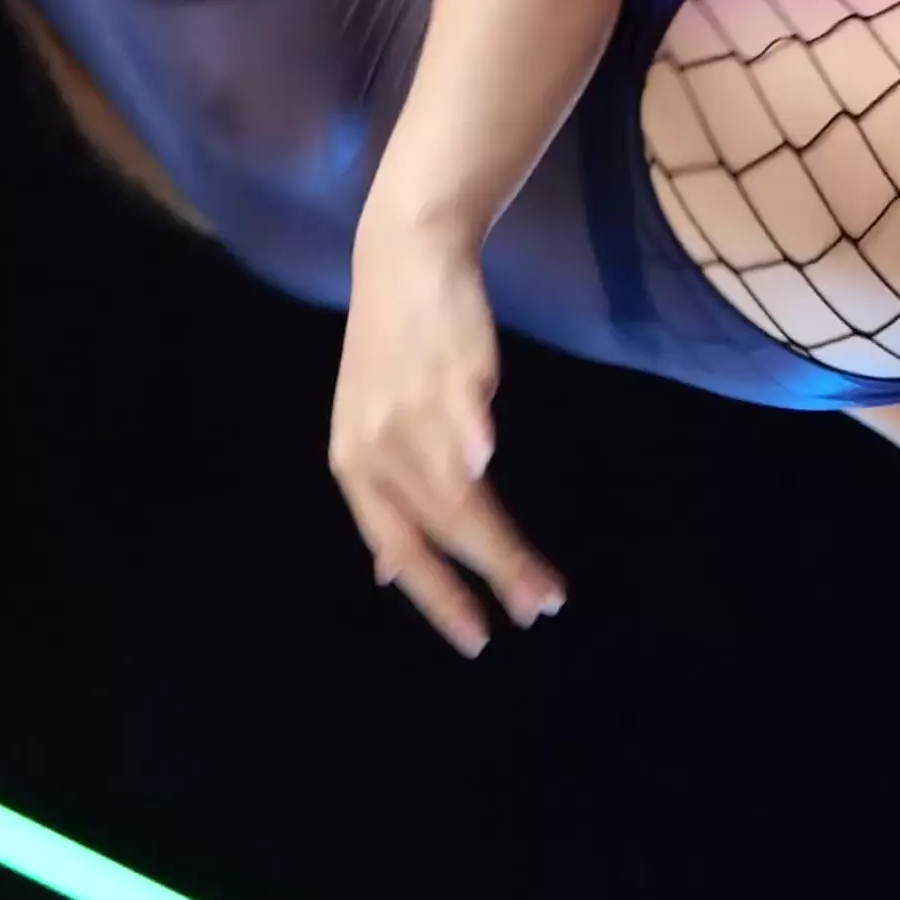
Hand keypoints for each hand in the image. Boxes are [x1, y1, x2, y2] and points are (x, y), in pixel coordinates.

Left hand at [333, 231, 561, 656]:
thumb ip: (388, 501)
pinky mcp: (445, 366)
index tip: (477, 640)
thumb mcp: (372, 436)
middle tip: (537, 611)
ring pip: (457, 488)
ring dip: (500, 541)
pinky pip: (457, 405)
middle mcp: (377, 446)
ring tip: (542, 581)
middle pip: (440, 526)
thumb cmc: (398, 354)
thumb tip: (388, 574)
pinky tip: (484, 456)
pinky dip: (466, 432)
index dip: (436, 597)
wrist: (402, 259)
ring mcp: (410, 406)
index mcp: (357, 468)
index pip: (398, 547)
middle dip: (490, 575)